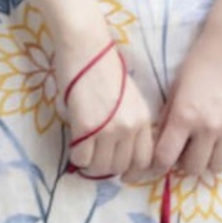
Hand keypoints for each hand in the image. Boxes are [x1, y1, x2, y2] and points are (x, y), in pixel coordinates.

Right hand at [54, 31, 153, 181]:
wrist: (87, 50)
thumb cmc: (106, 69)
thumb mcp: (130, 98)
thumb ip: (131, 123)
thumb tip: (122, 151)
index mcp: (143, 119)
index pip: (145, 160)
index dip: (132, 171)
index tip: (122, 172)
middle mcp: (130, 127)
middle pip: (122, 167)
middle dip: (109, 169)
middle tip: (98, 160)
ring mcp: (108, 129)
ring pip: (102, 167)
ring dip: (92, 166)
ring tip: (86, 154)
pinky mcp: (85, 128)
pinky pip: (82, 159)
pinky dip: (78, 157)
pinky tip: (76, 145)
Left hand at [149, 18, 221, 179]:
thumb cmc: (198, 63)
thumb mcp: (175, 88)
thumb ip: (167, 117)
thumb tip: (160, 143)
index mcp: (184, 116)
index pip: (165, 158)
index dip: (157, 165)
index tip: (156, 163)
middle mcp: (208, 127)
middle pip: (193, 168)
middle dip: (184, 163)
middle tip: (183, 150)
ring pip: (216, 166)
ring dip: (207, 160)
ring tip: (204, 147)